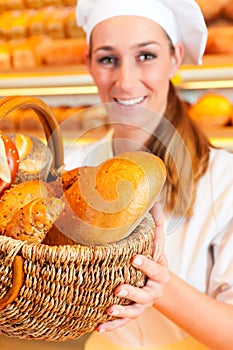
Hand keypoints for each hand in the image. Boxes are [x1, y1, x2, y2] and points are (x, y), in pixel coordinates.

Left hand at [96, 202, 168, 332]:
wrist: (158, 283)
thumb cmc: (154, 258)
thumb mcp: (157, 243)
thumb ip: (156, 225)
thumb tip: (153, 200)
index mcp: (160, 272)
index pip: (155, 268)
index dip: (146, 265)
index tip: (134, 258)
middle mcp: (153, 290)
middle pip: (145, 294)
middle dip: (132, 292)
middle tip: (118, 288)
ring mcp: (143, 304)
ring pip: (134, 311)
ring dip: (122, 312)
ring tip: (109, 309)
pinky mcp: (133, 312)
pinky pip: (123, 322)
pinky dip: (112, 326)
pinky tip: (98, 326)